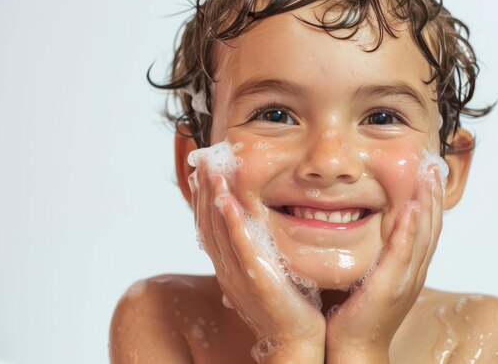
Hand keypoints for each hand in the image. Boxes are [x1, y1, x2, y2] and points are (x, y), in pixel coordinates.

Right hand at [188, 155, 325, 362]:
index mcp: (228, 266)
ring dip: (213, 197)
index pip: (209, 226)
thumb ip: (257, 251)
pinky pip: (240, 246)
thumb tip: (257, 228)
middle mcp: (226, 269)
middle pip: (208, 222)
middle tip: (203, 158)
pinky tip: (228, 200)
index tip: (201, 171)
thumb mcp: (266, 273)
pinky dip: (232, 222)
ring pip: (219, 230)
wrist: (296, 340)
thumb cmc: (287, 305)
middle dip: (205, 188)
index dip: (203, 196)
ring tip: (211, 169)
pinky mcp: (257, 280)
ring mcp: (238, 275)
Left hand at [325, 165, 443, 361]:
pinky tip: (411, 208)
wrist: (355, 348)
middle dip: (433, 194)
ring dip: (426, 203)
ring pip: (422, 235)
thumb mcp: (371, 275)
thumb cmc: (357, 313)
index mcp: (410, 268)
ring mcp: (405, 279)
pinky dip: (409, 229)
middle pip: (430, 226)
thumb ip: (377, 253)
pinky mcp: (390, 287)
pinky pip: (403, 252)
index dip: (429, 200)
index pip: (424, 228)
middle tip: (433, 165)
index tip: (427, 173)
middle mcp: (414, 272)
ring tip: (427, 175)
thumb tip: (367, 226)